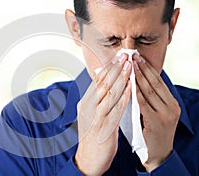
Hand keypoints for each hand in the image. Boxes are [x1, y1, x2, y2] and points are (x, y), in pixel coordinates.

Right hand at [74, 54, 131, 174]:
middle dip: (115, 68)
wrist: (87, 159)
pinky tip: (129, 87)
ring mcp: (94, 116)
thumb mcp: (92, 115)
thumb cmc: (93, 137)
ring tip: (129, 65)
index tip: (117, 57)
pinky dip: (122, 97)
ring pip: (108, 93)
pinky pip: (114, 109)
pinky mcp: (101, 126)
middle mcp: (88, 106)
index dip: (108, 68)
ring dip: (119, 78)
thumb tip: (103, 84)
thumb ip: (98, 100)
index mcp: (85, 102)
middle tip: (125, 55)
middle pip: (102, 83)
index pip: (97, 82)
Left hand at [133, 55, 180, 171]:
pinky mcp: (157, 122)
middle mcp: (171, 107)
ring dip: (138, 77)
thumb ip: (148, 99)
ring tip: (130, 65)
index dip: (147, 68)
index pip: (158, 82)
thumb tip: (136, 81)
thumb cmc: (151, 132)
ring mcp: (166, 115)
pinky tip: (129, 84)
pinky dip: (135, 93)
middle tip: (133, 56)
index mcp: (171, 103)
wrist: (157, 154)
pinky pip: (143, 104)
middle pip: (154, 84)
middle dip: (142, 69)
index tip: (137, 57)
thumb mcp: (154, 113)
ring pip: (149, 92)